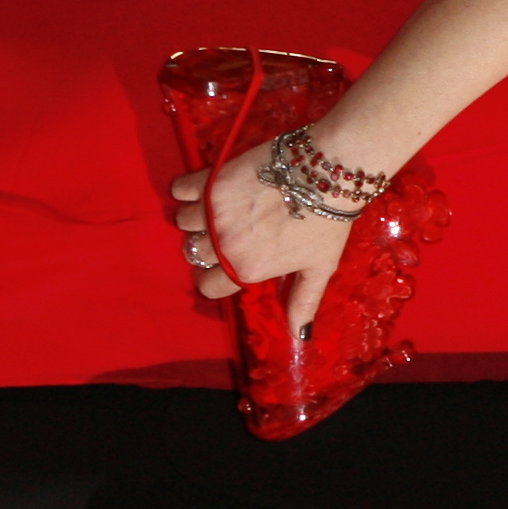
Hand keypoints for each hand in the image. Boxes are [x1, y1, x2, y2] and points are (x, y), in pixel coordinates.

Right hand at [171, 151, 349, 336]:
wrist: (325, 173)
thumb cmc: (326, 222)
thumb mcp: (319, 267)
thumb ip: (304, 301)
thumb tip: (299, 335)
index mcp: (246, 269)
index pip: (209, 286)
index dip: (213, 277)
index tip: (221, 266)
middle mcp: (224, 244)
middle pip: (194, 253)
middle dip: (205, 246)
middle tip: (222, 233)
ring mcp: (214, 212)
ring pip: (185, 221)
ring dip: (196, 217)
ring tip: (213, 210)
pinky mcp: (212, 181)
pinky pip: (182, 190)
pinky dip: (185, 190)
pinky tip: (199, 189)